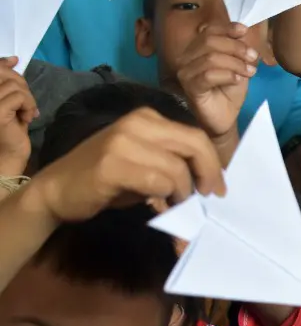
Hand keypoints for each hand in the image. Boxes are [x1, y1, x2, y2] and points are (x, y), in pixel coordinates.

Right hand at [0, 58, 36, 175]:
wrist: (8, 156)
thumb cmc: (9, 131)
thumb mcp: (10, 102)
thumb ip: (9, 83)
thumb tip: (13, 60)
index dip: (2, 63)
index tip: (14, 61)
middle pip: (3, 73)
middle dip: (21, 84)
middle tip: (27, 103)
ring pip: (15, 86)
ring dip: (28, 99)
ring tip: (27, 114)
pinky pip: (19, 97)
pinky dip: (29, 106)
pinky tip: (27, 119)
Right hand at [31, 107, 224, 223]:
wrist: (56, 190)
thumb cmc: (105, 181)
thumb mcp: (144, 165)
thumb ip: (172, 165)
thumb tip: (207, 181)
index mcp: (147, 118)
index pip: (195, 134)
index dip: (212, 162)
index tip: (218, 187)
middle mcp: (137, 123)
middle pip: (194, 145)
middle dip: (208, 174)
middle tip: (208, 197)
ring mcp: (124, 142)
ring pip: (177, 168)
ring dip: (183, 193)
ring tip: (176, 206)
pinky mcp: (113, 165)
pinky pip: (158, 182)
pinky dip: (166, 198)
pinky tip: (160, 207)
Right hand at [176, 23, 257, 139]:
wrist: (225, 117)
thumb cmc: (228, 91)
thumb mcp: (237, 66)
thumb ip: (237, 50)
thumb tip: (242, 33)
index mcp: (197, 49)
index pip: (209, 31)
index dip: (227, 28)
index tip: (244, 31)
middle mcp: (186, 58)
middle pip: (210, 42)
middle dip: (236, 47)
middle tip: (253, 57)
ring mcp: (186, 73)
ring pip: (211, 58)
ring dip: (235, 63)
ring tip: (250, 72)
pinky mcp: (190, 88)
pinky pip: (208, 76)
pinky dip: (227, 75)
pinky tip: (238, 80)